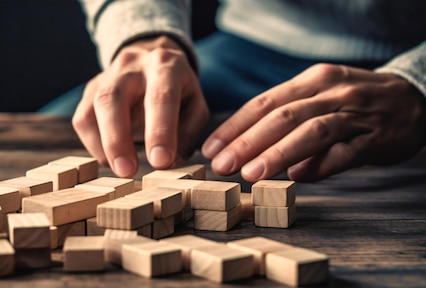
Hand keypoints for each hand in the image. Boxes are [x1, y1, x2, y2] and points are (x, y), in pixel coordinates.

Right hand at [73, 36, 208, 176]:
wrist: (150, 59)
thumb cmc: (177, 90)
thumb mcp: (194, 105)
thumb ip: (187, 134)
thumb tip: (169, 163)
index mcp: (164, 66)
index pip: (160, 97)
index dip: (160, 131)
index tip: (160, 162)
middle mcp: (131, 66)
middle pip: (114, 97)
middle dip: (118, 138)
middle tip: (127, 171)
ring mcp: (106, 77)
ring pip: (95, 107)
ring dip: (104, 143)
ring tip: (118, 169)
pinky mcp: (90, 90)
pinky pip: (83, 119)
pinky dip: (94, 144)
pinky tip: (109, 158)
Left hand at [202, 64, 425, 181]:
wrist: (414, 98)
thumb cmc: (354, 102)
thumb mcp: (319, 96)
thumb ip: (287, 117)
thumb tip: (246, 147)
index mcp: (312, 81)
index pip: (264, 103)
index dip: (234, 126)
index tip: (210, 148)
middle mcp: (331, 93)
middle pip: (282, 117)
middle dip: (247, 142)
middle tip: (222, 165)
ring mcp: (355, 115)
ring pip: (311, 132)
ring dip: (278, 154)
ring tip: (251, 174)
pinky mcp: (376, 138)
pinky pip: (345, 152)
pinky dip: (320, 165)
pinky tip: (298, 178)